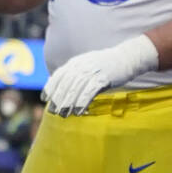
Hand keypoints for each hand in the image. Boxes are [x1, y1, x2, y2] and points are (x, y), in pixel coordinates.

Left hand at [41, 35, 157, 116]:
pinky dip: (82, 102)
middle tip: (53, 112)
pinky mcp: (103, 78)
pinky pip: (89, 92)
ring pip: (75, 89)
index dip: (50, 87)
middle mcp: (81, 66)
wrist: (127, 57)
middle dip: (57, 99)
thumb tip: (63, 84)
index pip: (58, 75)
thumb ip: (75, 72)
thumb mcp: (87, 64)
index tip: (44, 98)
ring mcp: (92, 71)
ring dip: (68, 103)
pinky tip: (78, 112)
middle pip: (65, 84)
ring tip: (64, 115)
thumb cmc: (107, 64)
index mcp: (76, 62)